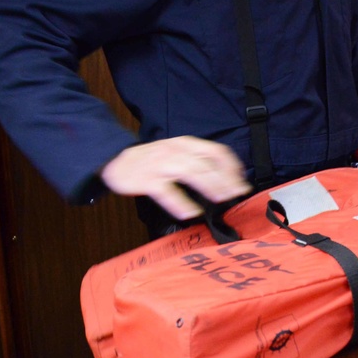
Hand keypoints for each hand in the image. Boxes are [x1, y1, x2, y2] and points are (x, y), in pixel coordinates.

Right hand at [100, 136, 252, 219]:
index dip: (231, 166)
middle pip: (206, 163)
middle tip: (237, 193)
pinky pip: (166, 191)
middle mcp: (176, 151)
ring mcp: (161, 164)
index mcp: (186, 144)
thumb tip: (224, 176)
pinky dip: (180, 203)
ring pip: (190, 172)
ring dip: (208, 186)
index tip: (241, 180)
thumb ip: (197, 160)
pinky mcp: (147, 179)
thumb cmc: (152, 159)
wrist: (116, 161)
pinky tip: (191, 212)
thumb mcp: (176, 152)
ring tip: (221, 199)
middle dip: (225, 179)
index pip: (215, 151)